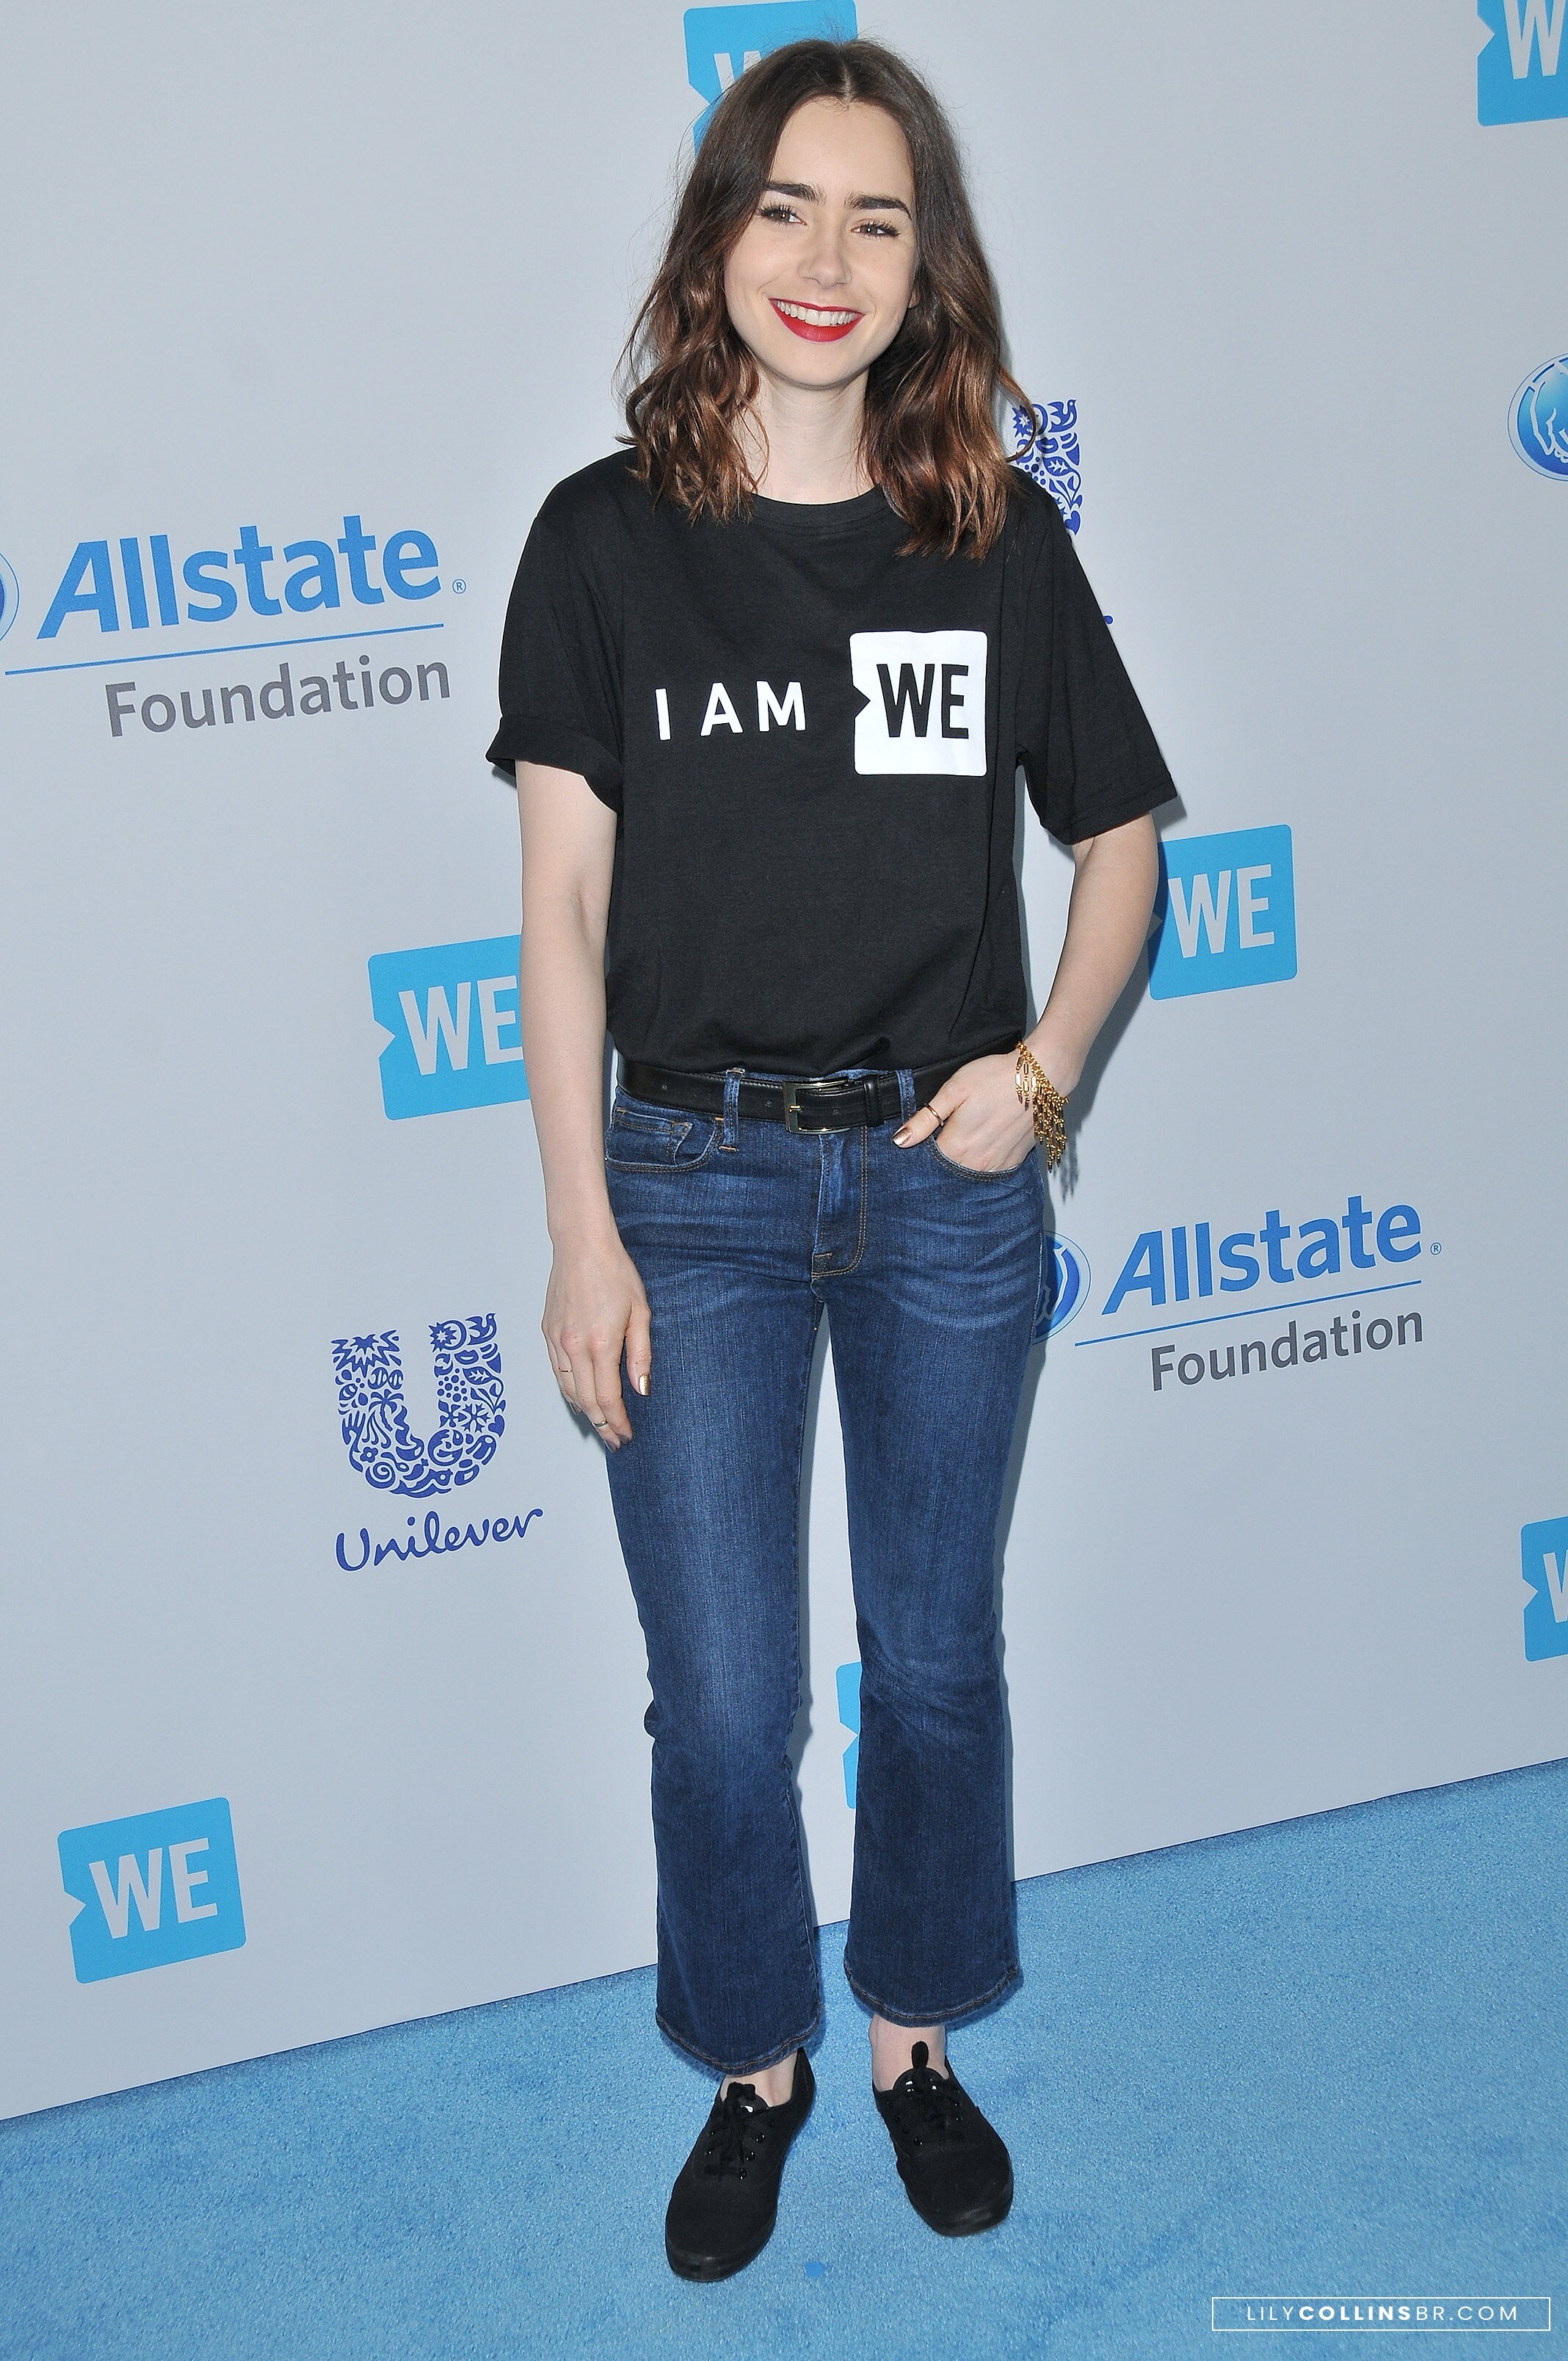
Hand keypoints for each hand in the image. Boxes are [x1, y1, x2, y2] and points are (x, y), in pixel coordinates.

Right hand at [542, 1233, 649, 1448]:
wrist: (581, 1246)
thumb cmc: (614, 1272)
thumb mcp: (640, 1313)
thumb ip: (640, 1354)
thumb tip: (641, 1388)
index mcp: (600, 1344)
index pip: (607, 1398)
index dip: (617, 1422)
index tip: (626, 1436)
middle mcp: (573, 1347)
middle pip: (586, 1400)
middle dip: (601, 1425)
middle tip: (614, 1440)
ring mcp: (557, 1340)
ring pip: (568, 1388)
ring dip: (583, 1411)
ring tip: (598, 1424)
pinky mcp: (547, 1331)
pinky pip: (557, 1371)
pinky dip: (568, 1389)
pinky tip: (577, 1396)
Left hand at [893, 1050, 1038, 1171]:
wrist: (1041, 1077)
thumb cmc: (997, 1078)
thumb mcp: (953, 1091)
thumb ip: (925, 1119)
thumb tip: (901, 1140)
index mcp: (957, 1147)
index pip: (927, 1160)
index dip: (924, 1144)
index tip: (929, 1130)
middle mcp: (977, 1163)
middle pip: (948, 1168)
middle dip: (944, 1153)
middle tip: (953, 1126)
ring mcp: (997, 1165)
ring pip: (969, 1170)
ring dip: (964, 1157)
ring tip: (972, 1130)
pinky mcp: (1013, 1161)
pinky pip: (990, 1169)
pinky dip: (984, 1158)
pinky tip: (987, 1137)